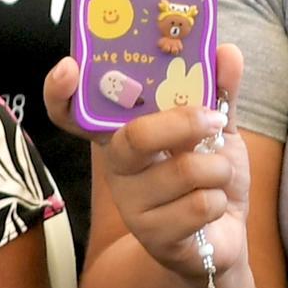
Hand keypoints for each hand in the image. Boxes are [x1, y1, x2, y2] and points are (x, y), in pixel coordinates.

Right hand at [49, 40, 249, 287]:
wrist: (224, 237)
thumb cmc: (211, 175)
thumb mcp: (218, 130)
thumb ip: (220, 92)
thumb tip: (227, 50)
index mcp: (123, 134)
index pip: (72, 114)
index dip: (60, 93)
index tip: (69, 68)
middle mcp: (118, 167)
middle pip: (135, 137)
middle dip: (183, 124)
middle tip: (213, 120)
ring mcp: (132, 204)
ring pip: (184, 171)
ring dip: (218, 170)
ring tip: (217, 175)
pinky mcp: (154, 236)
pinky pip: (199, 205)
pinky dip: (221, 199)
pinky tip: (213, 207)